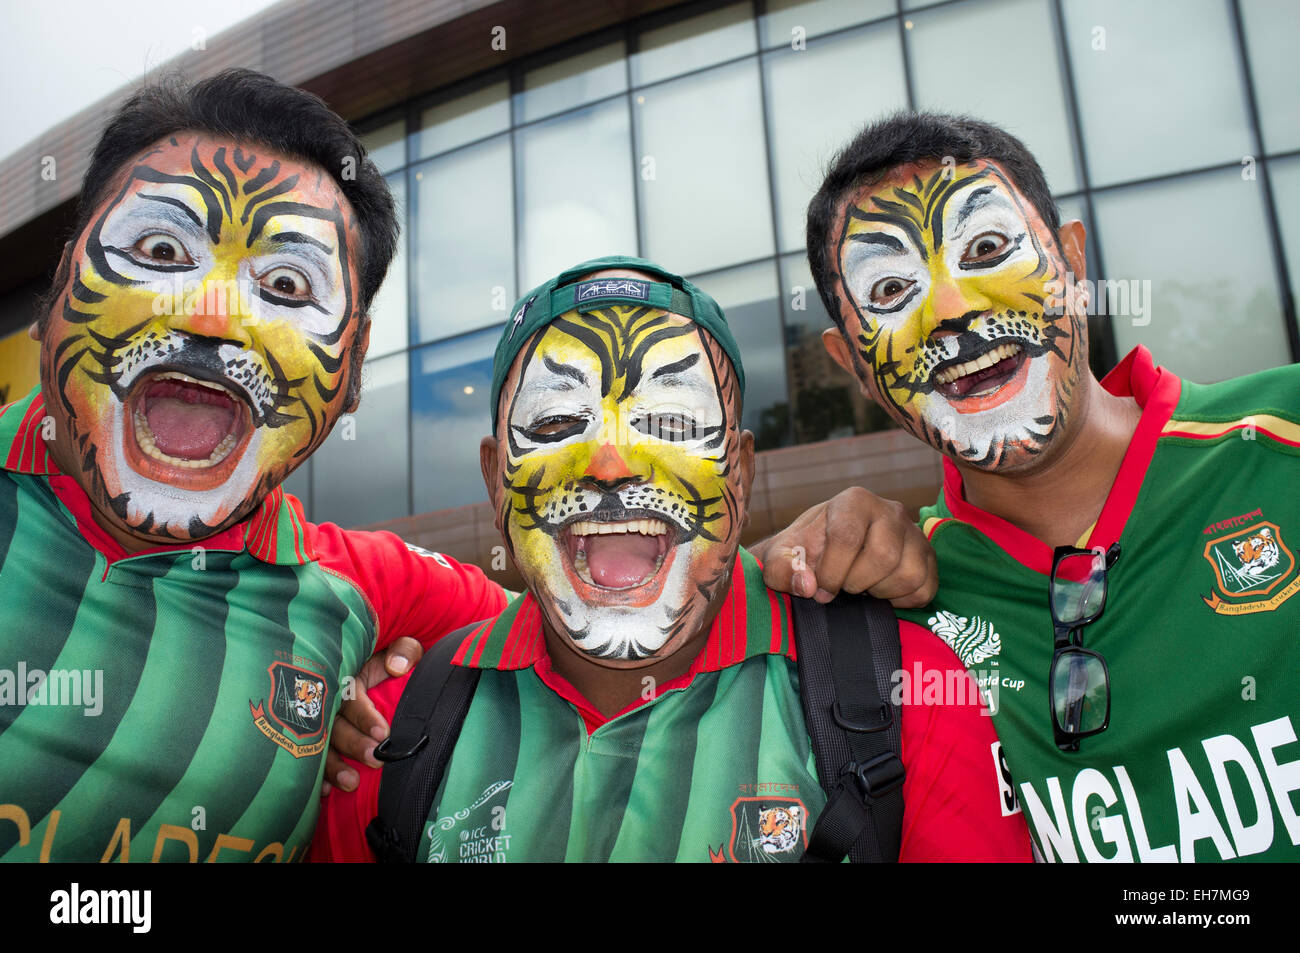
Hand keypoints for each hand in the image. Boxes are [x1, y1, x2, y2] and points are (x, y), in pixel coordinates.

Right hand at [321, 637, 423, 794]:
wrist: (377, 666)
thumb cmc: (390, 659)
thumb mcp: (398, 647)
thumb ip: (403, 650)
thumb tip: (398, 665)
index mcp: (346, 676)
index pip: (352, 698)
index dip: (365, 716)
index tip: (383, 732)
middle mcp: (328, 701)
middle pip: (335, 726)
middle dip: (354, 745)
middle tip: (375, 759)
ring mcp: (319, 723)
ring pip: (321, 746)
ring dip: (333, 767)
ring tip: (351, 783)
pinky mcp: (317, 741)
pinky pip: (311, 760)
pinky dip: (317, 778)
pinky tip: (324, 793)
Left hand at [751, 487, 937, 607]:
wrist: (823, 556)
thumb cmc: (803, 554)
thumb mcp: (780, 558)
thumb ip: (781, 569)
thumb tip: (808, 585)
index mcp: (854, 501)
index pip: (847, 537)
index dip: (831, 572)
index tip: (820, 587)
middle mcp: (890, 510)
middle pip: (883, 557)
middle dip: (856, 582)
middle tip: (842, 586)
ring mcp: (914, 534)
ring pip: (908, 575)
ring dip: (879, 592)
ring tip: (861, 586)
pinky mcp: (929, 558)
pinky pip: (925, 589)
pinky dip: (901, 601)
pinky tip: (879, 591)